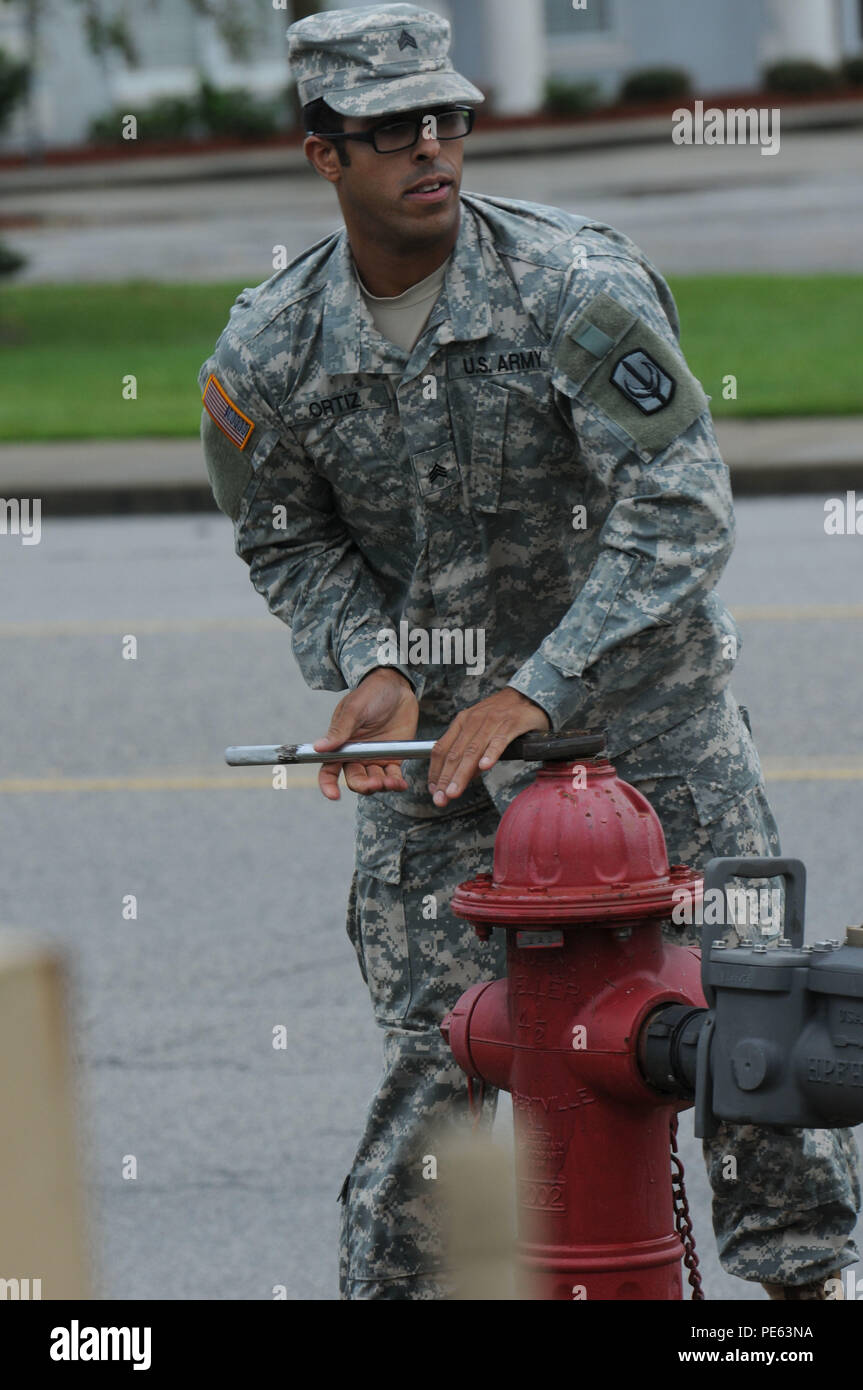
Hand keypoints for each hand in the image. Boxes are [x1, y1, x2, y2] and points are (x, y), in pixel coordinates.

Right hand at [313, 668, 418, 800]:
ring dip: (381, 786)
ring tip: (391, 782)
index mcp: (340, 744)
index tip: (334, 795)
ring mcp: (375, 758)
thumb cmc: (371, 694)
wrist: (397, 686)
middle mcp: (355, 755)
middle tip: (375, 783)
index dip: (328, 785)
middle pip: (355, 780)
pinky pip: (393, 776)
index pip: (328, 770)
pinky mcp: (393, 757)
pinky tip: (401, 784)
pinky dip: (396, 783)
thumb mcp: (354, 709)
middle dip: (363, 786)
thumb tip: (318, 748)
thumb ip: (340, 730)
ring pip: (374, 782)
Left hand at [428, 688, 549, 807]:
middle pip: (454, 753)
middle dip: (445, 779)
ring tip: (454, 791)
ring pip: (472, 751)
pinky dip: (490, 754)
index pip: (441, 749)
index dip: (435, 771)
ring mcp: (491, 722)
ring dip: (461, 774)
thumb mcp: (479, 729)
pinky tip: (485, 767)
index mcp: (461, 722)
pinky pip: (498, 741)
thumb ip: (469, 752)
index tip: (432, 790)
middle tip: (440, 798)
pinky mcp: (510, 724)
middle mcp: (472, 721)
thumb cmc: (501, 715)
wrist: (526, 695)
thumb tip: (460, 777)